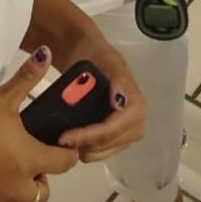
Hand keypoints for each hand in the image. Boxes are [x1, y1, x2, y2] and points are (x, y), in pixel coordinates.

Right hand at [0, 51, 77, 201]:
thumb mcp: (0, 97)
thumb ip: (26, 78)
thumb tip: (47, 53)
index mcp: (29, 159)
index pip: (64, 163)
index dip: (67, 155)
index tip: (63, 147)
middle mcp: (16, 188)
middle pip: (42, 197)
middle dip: (39, 183)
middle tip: (27, 165)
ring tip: (7, 185)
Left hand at [56, 29, 147, 162]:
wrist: (83, 51)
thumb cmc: (94, 53)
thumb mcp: (104, 58)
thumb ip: (116, 75)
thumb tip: (122, 101)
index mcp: (134, 98)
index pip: (121, 123)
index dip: (98, 134)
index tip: (69, 136)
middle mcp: (135, 115)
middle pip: (118, 140)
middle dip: (92, 144)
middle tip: (65, 141)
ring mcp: (127, 125)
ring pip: (113, 148)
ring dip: (91, 150)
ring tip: (68, 143)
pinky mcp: (117, 132)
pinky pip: (107, 148)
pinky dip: (91, 149)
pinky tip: (76, 143)